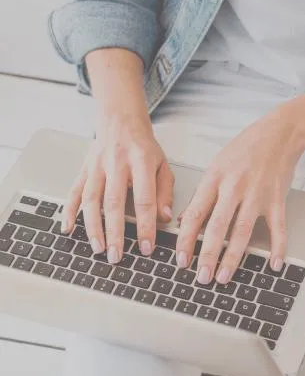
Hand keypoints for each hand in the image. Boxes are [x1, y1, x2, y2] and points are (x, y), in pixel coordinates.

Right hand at [61, 111, 174, 263]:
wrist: (120, 120)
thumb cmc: (143, 146)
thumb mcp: (162, 164)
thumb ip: (165, 192)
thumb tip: (165, 218)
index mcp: (141, 161)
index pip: (144, 198)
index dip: (145, 225)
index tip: (146, 247)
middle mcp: (117, 162)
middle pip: (114, 202)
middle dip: (114, 232)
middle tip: (116, 256)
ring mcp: (97, 165)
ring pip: (91, 199)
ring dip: (92, 226)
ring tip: (97, 248)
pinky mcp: (84, 168)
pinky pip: (74, 191)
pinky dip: (69, 211)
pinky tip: (69, 229)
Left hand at [175, 103, 304, 284]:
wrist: (279, 133)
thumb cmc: (246, 148)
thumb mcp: (216, 165)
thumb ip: (203, 193)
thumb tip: (187, 219)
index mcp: (215, 178)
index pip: (196, 213)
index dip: (186, 238)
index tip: (180, 258)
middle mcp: (234, 187)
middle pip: (217, 226)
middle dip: (207, 255)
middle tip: (200, 277)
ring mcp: (257, 194)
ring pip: (242, 231)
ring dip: (233, 257)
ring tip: (223, 277)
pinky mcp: (277, 199)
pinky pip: (277, 228)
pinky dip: (277, 247)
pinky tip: (273, 265)